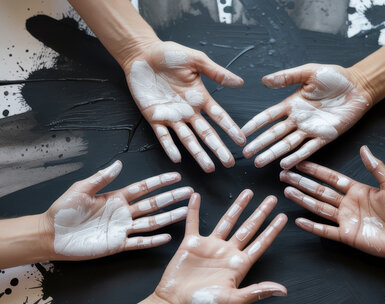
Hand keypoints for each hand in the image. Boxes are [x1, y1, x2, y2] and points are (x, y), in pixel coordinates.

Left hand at [43, 160, 192, 258]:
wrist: (51, 234)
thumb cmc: (62, 211)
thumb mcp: (81, 189)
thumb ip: (101, 178)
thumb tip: (118, 163)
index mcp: (115, 197)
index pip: (143, 188)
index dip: (159, 182)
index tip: (175, 176)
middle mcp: (122, 213)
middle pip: (153, 204)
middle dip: (171, 197)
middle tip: (188, 192)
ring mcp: (122, 229)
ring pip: (151, 222)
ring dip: (169, 217)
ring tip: (185, 211)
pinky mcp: (117, 245)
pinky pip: (139, 242)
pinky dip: (153, 240)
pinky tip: (167, 237)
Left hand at [124, 41, 245, 171]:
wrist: (142, 54)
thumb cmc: (169, 54)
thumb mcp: (196, 60)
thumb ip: (216, 72)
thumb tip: (240, 82)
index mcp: (200, 97)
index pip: (219, 116)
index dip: (230, 128)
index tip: (242, 141)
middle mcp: (188, 111)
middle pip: (206, 133)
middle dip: (218, 148)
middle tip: (229, 163)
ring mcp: (172, 116)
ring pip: (187, 139)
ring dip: (198, 154)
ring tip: (209, 168)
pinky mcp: (154, 118)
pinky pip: (163, 136)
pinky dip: (169, 147)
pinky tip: (177, 158)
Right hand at [154, 190, 287, 303]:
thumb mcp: (234, 300)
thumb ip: (257, 292)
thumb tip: (282, 291)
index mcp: (239, 265)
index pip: (260, 243)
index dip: (272, 230)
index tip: (282, 218)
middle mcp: (227, 252)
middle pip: (248, 228)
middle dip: (260, 213)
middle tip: (271, 199)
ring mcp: (210, 246)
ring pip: (227, 221)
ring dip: (237, 206)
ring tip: (247, 192)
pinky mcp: (191, 244)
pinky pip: (193, 223)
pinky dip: (194, 210)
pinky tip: (196, 197)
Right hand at [242, 64, 372, 168]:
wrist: (359, 86)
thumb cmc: (335, 77)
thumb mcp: (308, 72)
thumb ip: (287, 77)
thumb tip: (264, 81)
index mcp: (292, 104)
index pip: (268, 116)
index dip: (255, 124)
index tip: (242, 132)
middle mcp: (298, 119)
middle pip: (274, 134)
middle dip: (260, 144)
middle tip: (246, 154)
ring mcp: (310, 129)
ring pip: (287, 144)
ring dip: (273, 153)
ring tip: (259, 162)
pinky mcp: (324, 136)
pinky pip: (308, 149)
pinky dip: (296, 157)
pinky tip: (285, 164)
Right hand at [280, 146, 384, 262]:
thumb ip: (376, 167)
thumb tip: (364, 149)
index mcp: (357, 190)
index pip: (330, 178)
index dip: (315, 170)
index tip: (300, 163)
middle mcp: (348, 204)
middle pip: (319, 191)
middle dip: (301, 183)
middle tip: (284, 175)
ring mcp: (346, 220)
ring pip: (318, 207)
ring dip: (302, 199)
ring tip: (286, 192)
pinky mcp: (347, 235)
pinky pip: (325, 230)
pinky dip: (312, 226)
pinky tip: (299, 220)